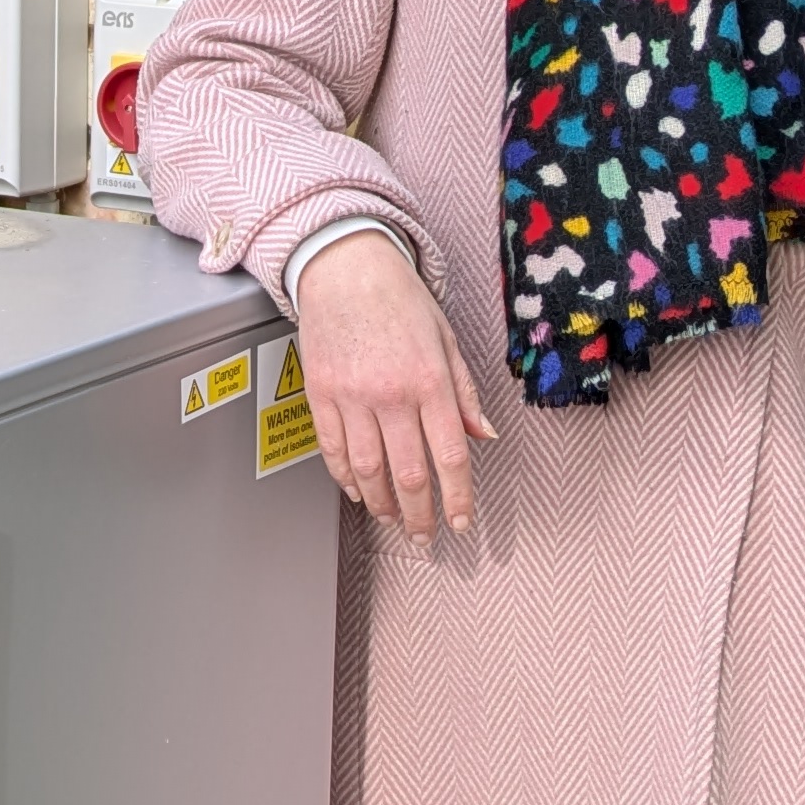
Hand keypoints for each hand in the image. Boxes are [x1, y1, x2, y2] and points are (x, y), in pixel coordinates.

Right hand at [295, 229, 496, 544]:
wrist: (344, 267)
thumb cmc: (398, 298)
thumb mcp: (445, 339)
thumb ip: (464, 391)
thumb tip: (483, 434)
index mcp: (429, 380)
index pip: (450, 456)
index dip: (458, 498)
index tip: (460, 523)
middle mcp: (391, 393)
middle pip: (409, 474)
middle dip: (419, 515)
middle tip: (423, 537)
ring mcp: (352, 396)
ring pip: (368, 470)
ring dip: (382, 503)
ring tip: (392, 519)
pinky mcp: (321, 394)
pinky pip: (333, 448)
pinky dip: (345, 477)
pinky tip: (358, 491)